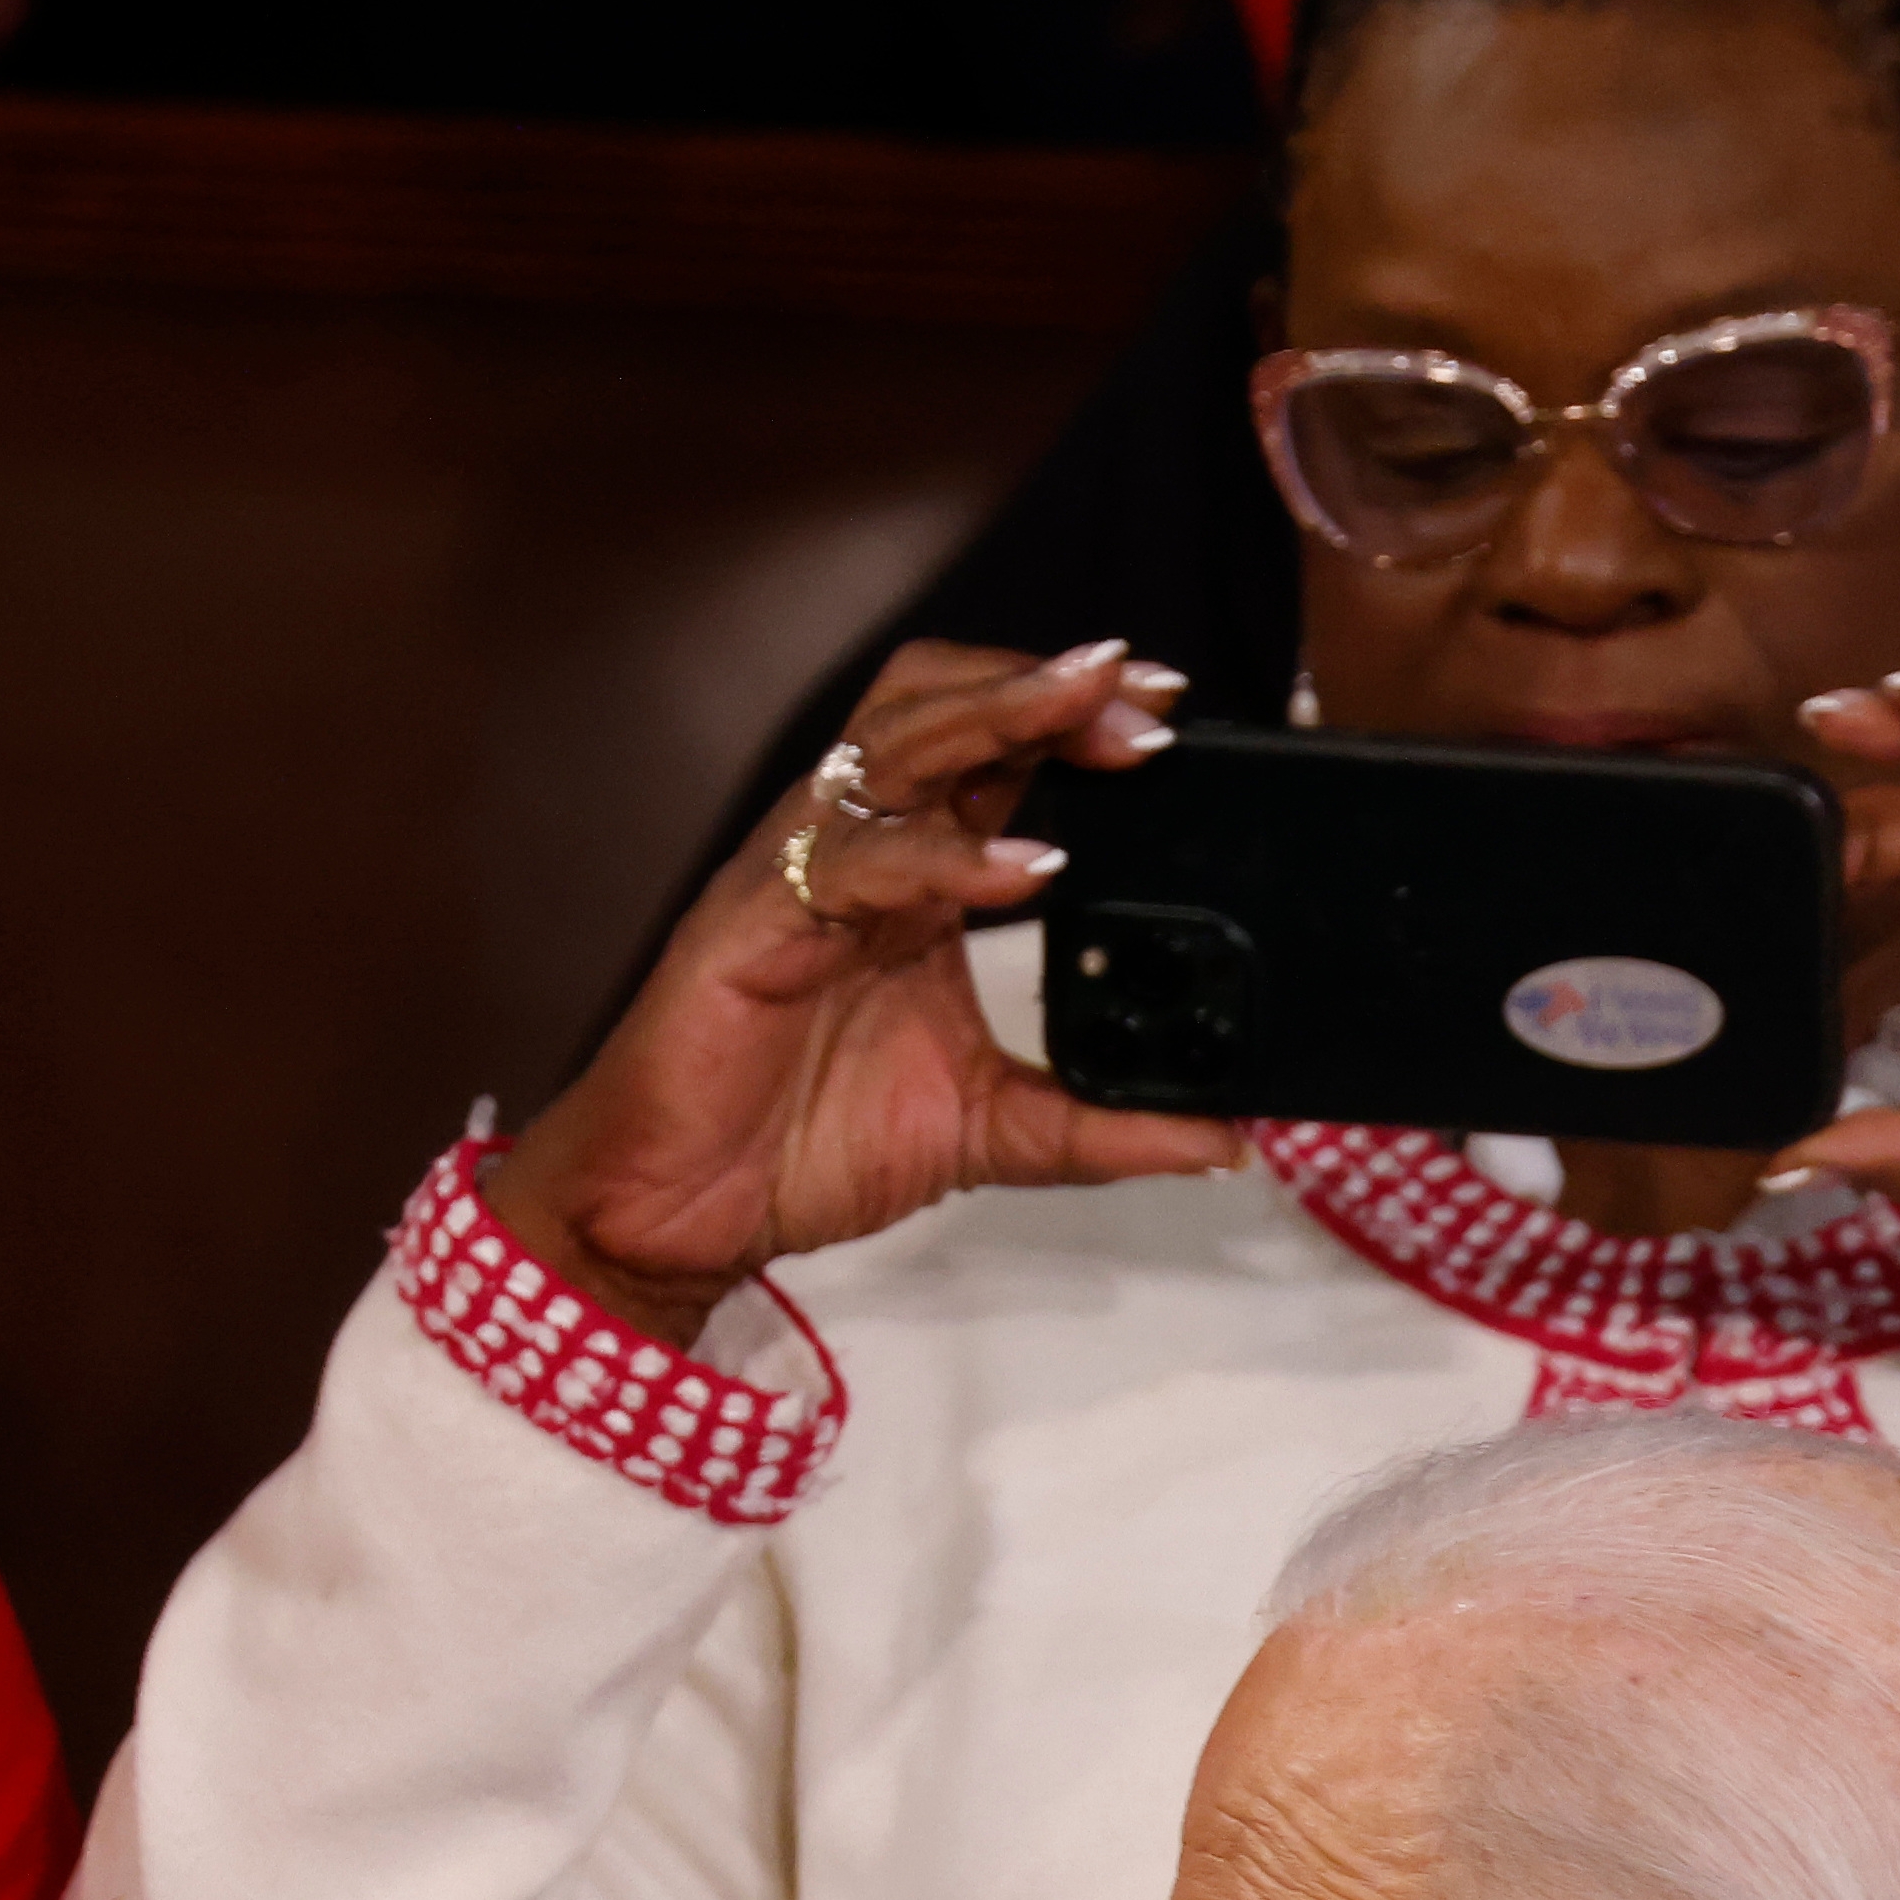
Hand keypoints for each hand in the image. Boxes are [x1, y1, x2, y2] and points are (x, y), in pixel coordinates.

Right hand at [489, 636, 1240, 1349]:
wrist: (677, 1214)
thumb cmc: (797, 1148)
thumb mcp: (987, 1133)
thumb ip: (1098, 1126)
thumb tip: (1222, 1138)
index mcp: (913, 883)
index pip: (995, 752)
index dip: (1076, 715)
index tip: (1171, 711)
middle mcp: (857, 856)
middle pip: (942, 706)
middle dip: (1046, 685)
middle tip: (1145, 695)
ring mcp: (801, 877)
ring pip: (893, 742)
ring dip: (1000, 714)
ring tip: (1090, 712)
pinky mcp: (753, 922)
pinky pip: (853, 859)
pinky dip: (944, 855)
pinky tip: (1024, 868)